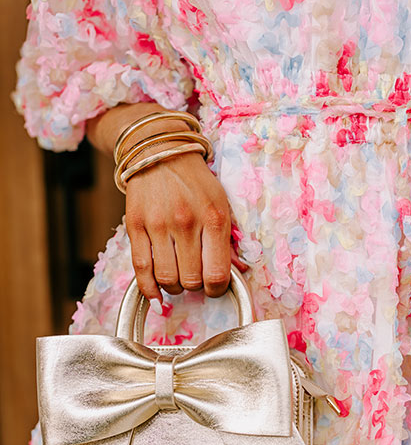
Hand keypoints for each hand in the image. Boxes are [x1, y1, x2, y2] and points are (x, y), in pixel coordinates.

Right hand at [86, 103, 247, 307]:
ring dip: (175, 287)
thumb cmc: (196, 182)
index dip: (217, 290)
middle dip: (196, 287)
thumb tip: (241, 272)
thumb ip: (230, 240)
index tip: (215, 287)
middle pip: (191, 280)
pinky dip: (149, 289)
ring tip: (179, 278)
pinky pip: (140, 269)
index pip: (217, 273)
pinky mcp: (135, 225)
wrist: (160, 150)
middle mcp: (186, 222)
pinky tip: (157, 294)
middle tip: (196, 279)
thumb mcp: (222, 204)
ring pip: (167, 278)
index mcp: (214, 218)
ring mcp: (158, 224)